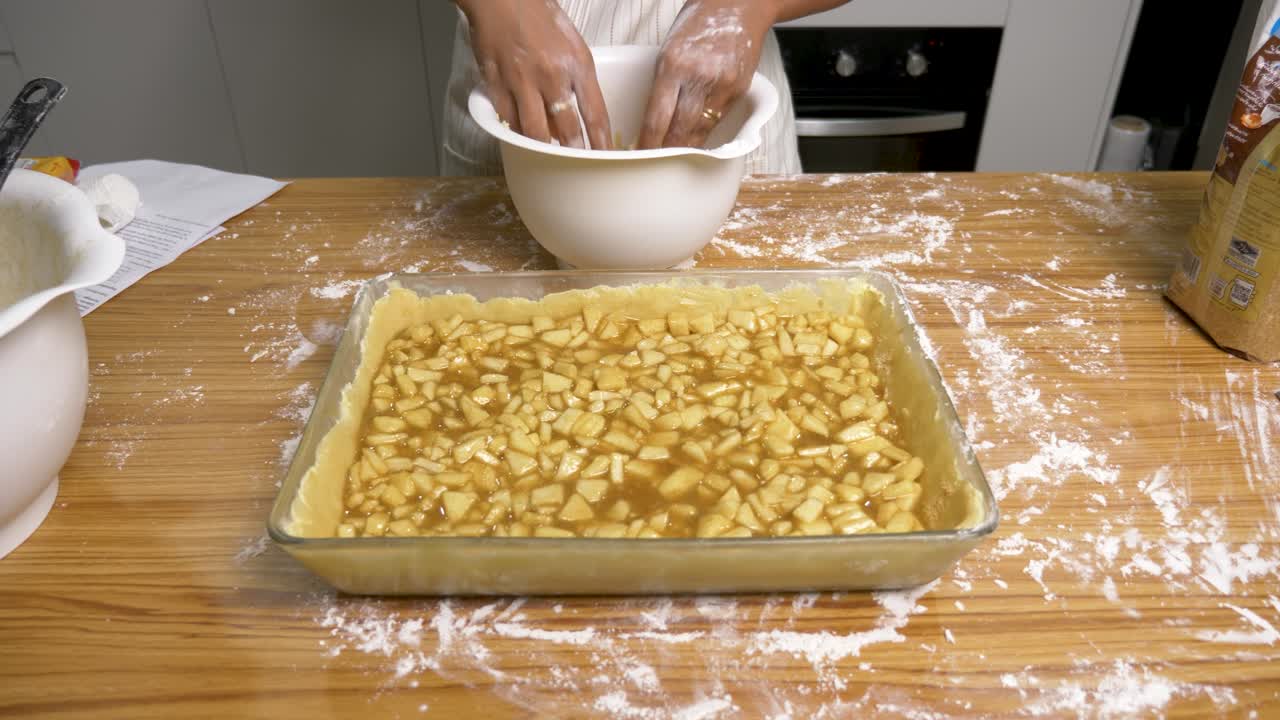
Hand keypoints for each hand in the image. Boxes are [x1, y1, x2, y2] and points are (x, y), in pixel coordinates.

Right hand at [458, 0, 611, 148]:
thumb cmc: (538, 16)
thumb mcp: (573, 44)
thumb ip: (579, 78)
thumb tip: (581, 113)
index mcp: (577, 64)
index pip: (596, 115)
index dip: (602, 143)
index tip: (606, 160)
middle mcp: (552, 76)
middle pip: (567, 129)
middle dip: (574, 153)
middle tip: (577, 167)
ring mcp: (522, 81)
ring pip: (535, 131)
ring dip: (543, 148)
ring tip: (548, 158)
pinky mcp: (496, 83)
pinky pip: (507, 120)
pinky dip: (514, 132)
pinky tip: (519, 137)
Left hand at [638, 0, 774, 149]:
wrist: (736, 5)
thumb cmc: (698, 25)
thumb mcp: (668, 51)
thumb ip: (662, 84)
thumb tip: (652, 121)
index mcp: (673, 64)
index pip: (657, 117)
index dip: (648, 143)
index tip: (641, 155)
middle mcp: (698, 76)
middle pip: (679, 130)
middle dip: (667, 151)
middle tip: (656, 163)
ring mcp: (722, 85)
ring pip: (700, 130)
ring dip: (687, 146)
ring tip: (675, 156)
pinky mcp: (739, 90)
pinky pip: (718, 120)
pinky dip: (706, 131)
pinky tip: (697, 138)